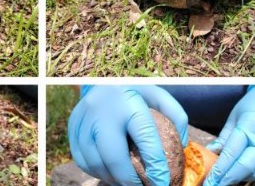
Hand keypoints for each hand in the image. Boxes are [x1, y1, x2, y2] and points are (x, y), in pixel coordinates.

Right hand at [68, 86, 187, 185]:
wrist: (103, 80)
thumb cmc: (136, 92)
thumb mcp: (158, 95)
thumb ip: (175, 115)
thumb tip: (182, 144)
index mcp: (127, 99)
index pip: (144, 135)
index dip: (155, 162)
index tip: (162, 181)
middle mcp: (102, 109)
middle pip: (113, 156)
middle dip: (129, 180)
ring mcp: (83, 119)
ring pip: (95, 162)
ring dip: (113, 178)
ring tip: (127, 181)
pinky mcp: (72, 128)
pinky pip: (81, 160)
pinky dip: (97, 171)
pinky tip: (111, 171)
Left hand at [204, 86, 254, 185]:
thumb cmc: (253, 106)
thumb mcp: (234, 117)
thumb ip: (223, 139)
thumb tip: (209, 153)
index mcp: (250, 127)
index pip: (232, 154)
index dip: (219, 170)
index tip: (208, 181)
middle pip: (245, 166)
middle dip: (228, 179)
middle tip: (214, 185)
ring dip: (242, 178)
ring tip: (227, 179)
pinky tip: (245, 174)